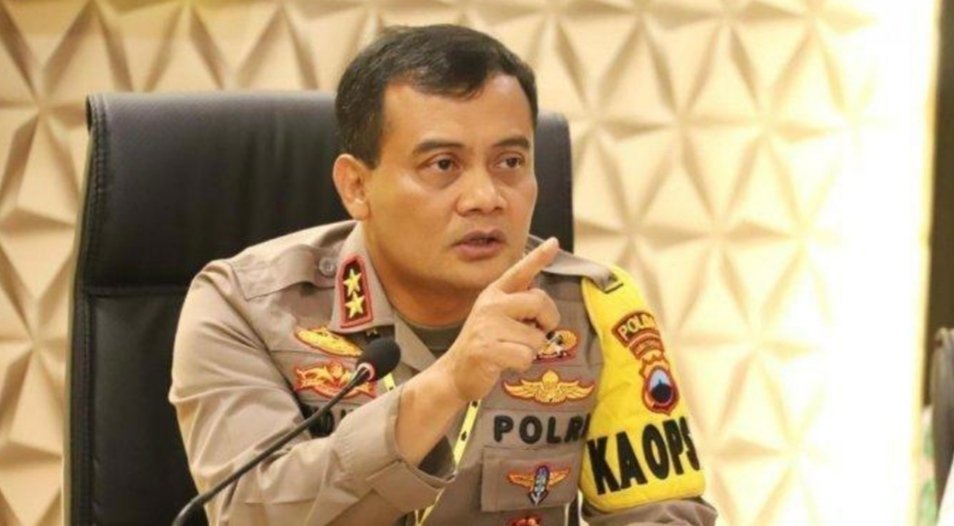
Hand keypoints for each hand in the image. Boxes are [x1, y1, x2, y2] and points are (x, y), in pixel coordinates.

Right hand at [437, 237, 560, 401]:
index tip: (554, 242)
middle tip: (534, 332)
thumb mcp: (497, 317)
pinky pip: (525, 357)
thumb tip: (542, 295)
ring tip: (509, 350)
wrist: (455, 373)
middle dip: (547, 321)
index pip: (520, 271)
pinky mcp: (486, 349)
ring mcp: (487, 326)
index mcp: (495, 293)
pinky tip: (504, 363)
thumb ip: (517, 304)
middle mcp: (490, 304)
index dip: (538, 257)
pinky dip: (520, 365)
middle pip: (540, 302)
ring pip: (536, 337)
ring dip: (530, 350)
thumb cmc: (485, 344)